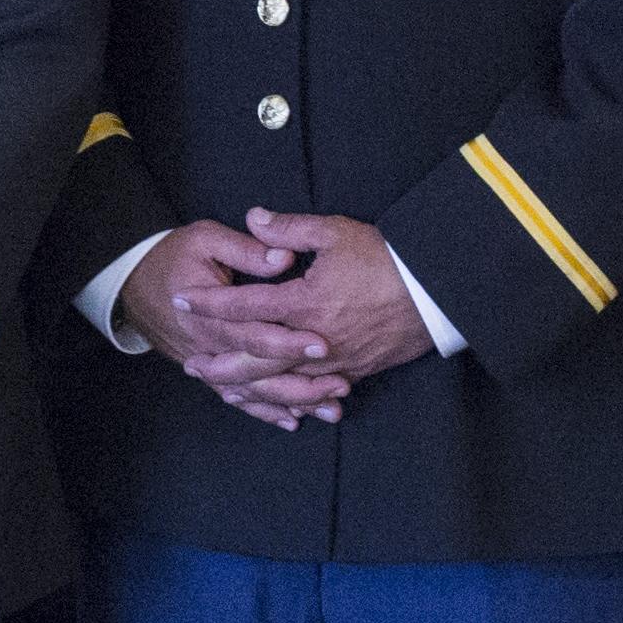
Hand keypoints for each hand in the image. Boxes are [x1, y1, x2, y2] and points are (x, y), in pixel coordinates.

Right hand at [115, 217, 347, 424]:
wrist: (131, 283)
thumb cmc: (172, 256)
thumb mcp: (205, 239)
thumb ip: (246, 250)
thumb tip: (284, 257)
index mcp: (208, 314)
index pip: (253, 333)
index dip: (288, 341)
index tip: (323, 343)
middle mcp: (208, 346)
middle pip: (258, 373)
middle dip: (301, 382)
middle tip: (341, 383)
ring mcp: (208, 364)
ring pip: (253, 393)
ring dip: (293, 403)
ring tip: (332, 410)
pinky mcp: (209, 372)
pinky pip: (240, 399)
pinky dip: (267, 412)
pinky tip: (295, 420)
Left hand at [183, 210, 435, 396]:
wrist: (438, 292)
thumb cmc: (388, 259)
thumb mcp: (337, 232)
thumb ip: (290, 228)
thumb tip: (254, 218)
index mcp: (304, 302)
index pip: (244, 305)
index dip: (210, 304)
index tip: (183, 301)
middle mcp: (313, 339)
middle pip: (254, 359)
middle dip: (219, 364)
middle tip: (191, 366)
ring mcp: (335, 361)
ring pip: (281, 383)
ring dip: (248, 388)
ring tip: (223, 390)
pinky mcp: (355, 371)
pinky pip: (315, 393)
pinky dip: (290, 401)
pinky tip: (276, 405)